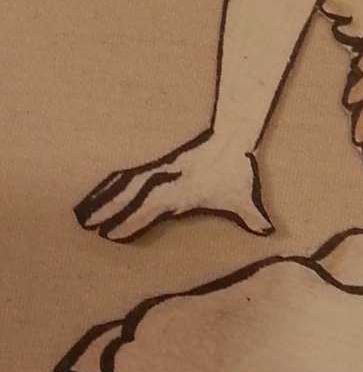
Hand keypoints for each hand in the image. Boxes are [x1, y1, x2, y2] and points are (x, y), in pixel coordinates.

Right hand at [73, 133, 273, 242]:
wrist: (233, 136)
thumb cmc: (237, 170)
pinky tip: (99, 192)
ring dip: (105, 197)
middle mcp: (169, 179)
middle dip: (111, 211)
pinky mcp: (160, 164)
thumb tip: (270, 231)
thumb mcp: (247, 194)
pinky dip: (113, 184)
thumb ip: (254, 216)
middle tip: (88, 227)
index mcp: (185, 189)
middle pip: (134, 195)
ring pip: (127, 184)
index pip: (154, 206)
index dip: (133, 219)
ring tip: (83, 213)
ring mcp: (162, 169)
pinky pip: (132, 175)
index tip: (113, 234)